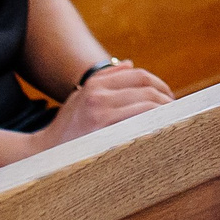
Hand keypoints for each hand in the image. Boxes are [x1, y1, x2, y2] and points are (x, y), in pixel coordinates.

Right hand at [38, 60, 173, 148]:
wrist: (42, 155)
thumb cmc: (66, 128)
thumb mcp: (80, 96)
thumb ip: (105, 79)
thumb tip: (131, 64)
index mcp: (95, 85)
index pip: (138, 75)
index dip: (159, 84)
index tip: (169, 97)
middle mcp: (98, 96)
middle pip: (146, 89)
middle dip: (166, 99)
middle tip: (177, 110)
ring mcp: (100, 116)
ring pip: (147, 106)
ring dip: (165, 113)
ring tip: (174, 121)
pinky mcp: (104, 136)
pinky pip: (139, 126)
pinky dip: (155, 126)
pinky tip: (163, 132)